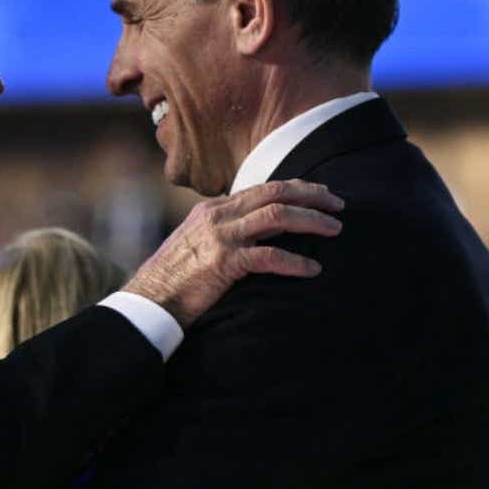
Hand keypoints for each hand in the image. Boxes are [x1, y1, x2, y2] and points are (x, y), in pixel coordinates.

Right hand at [123, 179, 343, 326]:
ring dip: (311, 221)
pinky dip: (295, 262)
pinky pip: (269, 257)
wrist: (149, 301)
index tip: (320, 193)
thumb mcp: (198, 245)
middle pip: (274, 193)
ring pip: (276, 217)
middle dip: (311, 196)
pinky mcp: (223, 263)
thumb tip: (257, 236)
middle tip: (339, 204)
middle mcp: (217, 215)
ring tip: (335, 229)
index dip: (296, 188)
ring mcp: (220, 237)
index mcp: (212, 209)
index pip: (262, 188)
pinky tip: (312, 269)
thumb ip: (225, 234)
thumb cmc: (175, 280)